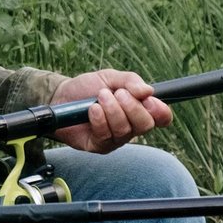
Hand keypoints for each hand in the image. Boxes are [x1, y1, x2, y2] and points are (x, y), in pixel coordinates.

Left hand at [51, 70, 172, 153]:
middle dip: (132, 107)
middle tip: (117, 93)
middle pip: (145, 125)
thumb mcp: (110, 77)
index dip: (160, 111)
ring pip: (125, 130)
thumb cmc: (88, 88)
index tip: (148, 99)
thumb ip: (130, 81)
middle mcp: (130, 127)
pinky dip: (100, 119)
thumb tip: (148, 91)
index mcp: (138, 110)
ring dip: (112, 110)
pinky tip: (92, 109)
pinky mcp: (98, 146)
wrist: (60, 96)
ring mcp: (115, 138)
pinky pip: (106, 136)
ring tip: (100, 97)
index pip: (162, 118)